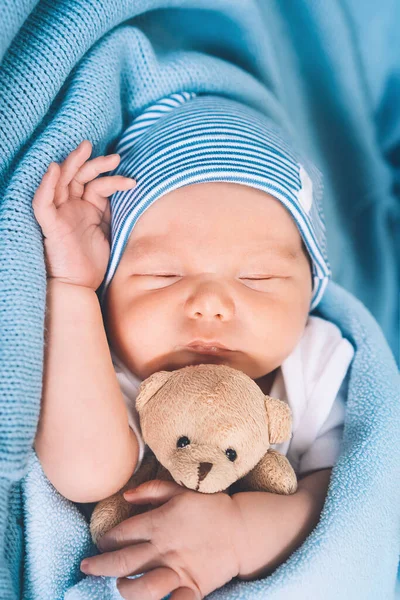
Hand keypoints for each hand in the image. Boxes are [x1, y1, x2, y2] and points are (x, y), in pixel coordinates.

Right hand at [32, 140, 135, 290]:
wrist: (82, 284)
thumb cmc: (95, 260)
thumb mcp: (109, 229)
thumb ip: (113, 210)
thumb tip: (127, 192)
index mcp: (87, 207)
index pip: (97, 185)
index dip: (112, 179)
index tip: (131, 181)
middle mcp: (72, 206)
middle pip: (79, 177)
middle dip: (95, 163)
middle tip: (115, 157)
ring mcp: (60, 214)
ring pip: (61, 181)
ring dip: (73, 163)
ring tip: (87, 148)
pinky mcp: (50, 225)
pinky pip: (43, 203)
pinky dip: (47, 185)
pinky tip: (55, 170)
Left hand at [80, 479, 244, 599]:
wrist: (241, 529)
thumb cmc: (209, 508)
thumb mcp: (180, 491)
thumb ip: (151, 490)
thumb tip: (125, 495)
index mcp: (159, 523)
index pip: (122, 533)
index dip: (106, 538)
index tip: (100, 542)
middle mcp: (163, 548)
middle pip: (122, 561)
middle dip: (99, 566)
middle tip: (87, 567)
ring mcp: (177, 570)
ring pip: (140, 587)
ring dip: (123, 589)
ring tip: (117, 586)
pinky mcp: (191, 586)